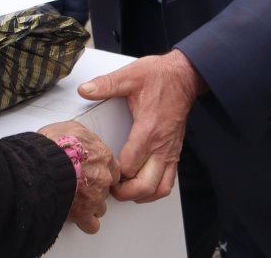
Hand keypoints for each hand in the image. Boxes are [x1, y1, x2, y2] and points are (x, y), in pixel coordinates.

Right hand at [38, 121, 117, 234]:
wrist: (42, 165)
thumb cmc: (53, 146)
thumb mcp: (71, 128)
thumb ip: (83, 137)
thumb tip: (81, 138)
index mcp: (103, 155)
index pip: (112, 168)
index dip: (100, 171)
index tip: (92, 173)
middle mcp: (104, 177)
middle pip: (106, 187)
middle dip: (95, 188)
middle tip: (80, 185)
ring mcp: (96, 196)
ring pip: (100, 206)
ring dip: (90, 204)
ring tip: (75, 200)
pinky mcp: (84, 213)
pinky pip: (92, 225)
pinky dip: (85, 222)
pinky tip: (78, 217)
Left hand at [79, 49, 205, 203]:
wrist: (184, 77)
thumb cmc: (160, 77)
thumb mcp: (130, 76)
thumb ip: (106, 84)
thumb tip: (85, 90)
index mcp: (148, 129)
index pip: (130, 165)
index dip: (113, 172)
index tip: (101, 168)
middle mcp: (161, 145)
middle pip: (145, 185)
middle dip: (125, 192)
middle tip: (109, 187)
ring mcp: (170, 151)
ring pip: (159, 188)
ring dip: (141, 195)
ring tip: (124, 190)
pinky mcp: (174, 152)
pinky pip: (168, 181)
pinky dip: (155, 190)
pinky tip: (141, 185)